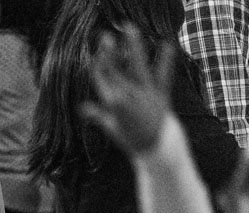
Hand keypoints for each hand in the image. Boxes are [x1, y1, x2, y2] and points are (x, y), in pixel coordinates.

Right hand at [81, 23, 174, 154]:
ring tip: (130, 30)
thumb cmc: (132, 138)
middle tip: (105, 37)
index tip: (95, 53)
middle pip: (116, 70)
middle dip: (109, 54)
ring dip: (134, 47)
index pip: (102, 81)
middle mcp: (128, 96)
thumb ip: (98, 115)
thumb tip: (81, 107)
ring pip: (137, 66)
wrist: (156, 147)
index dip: (97, 66)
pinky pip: (163, 75)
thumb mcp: (112, 128)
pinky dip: (166, 59)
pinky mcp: (161, 93)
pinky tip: (167, 43)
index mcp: (114, 104)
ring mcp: (145, 93)